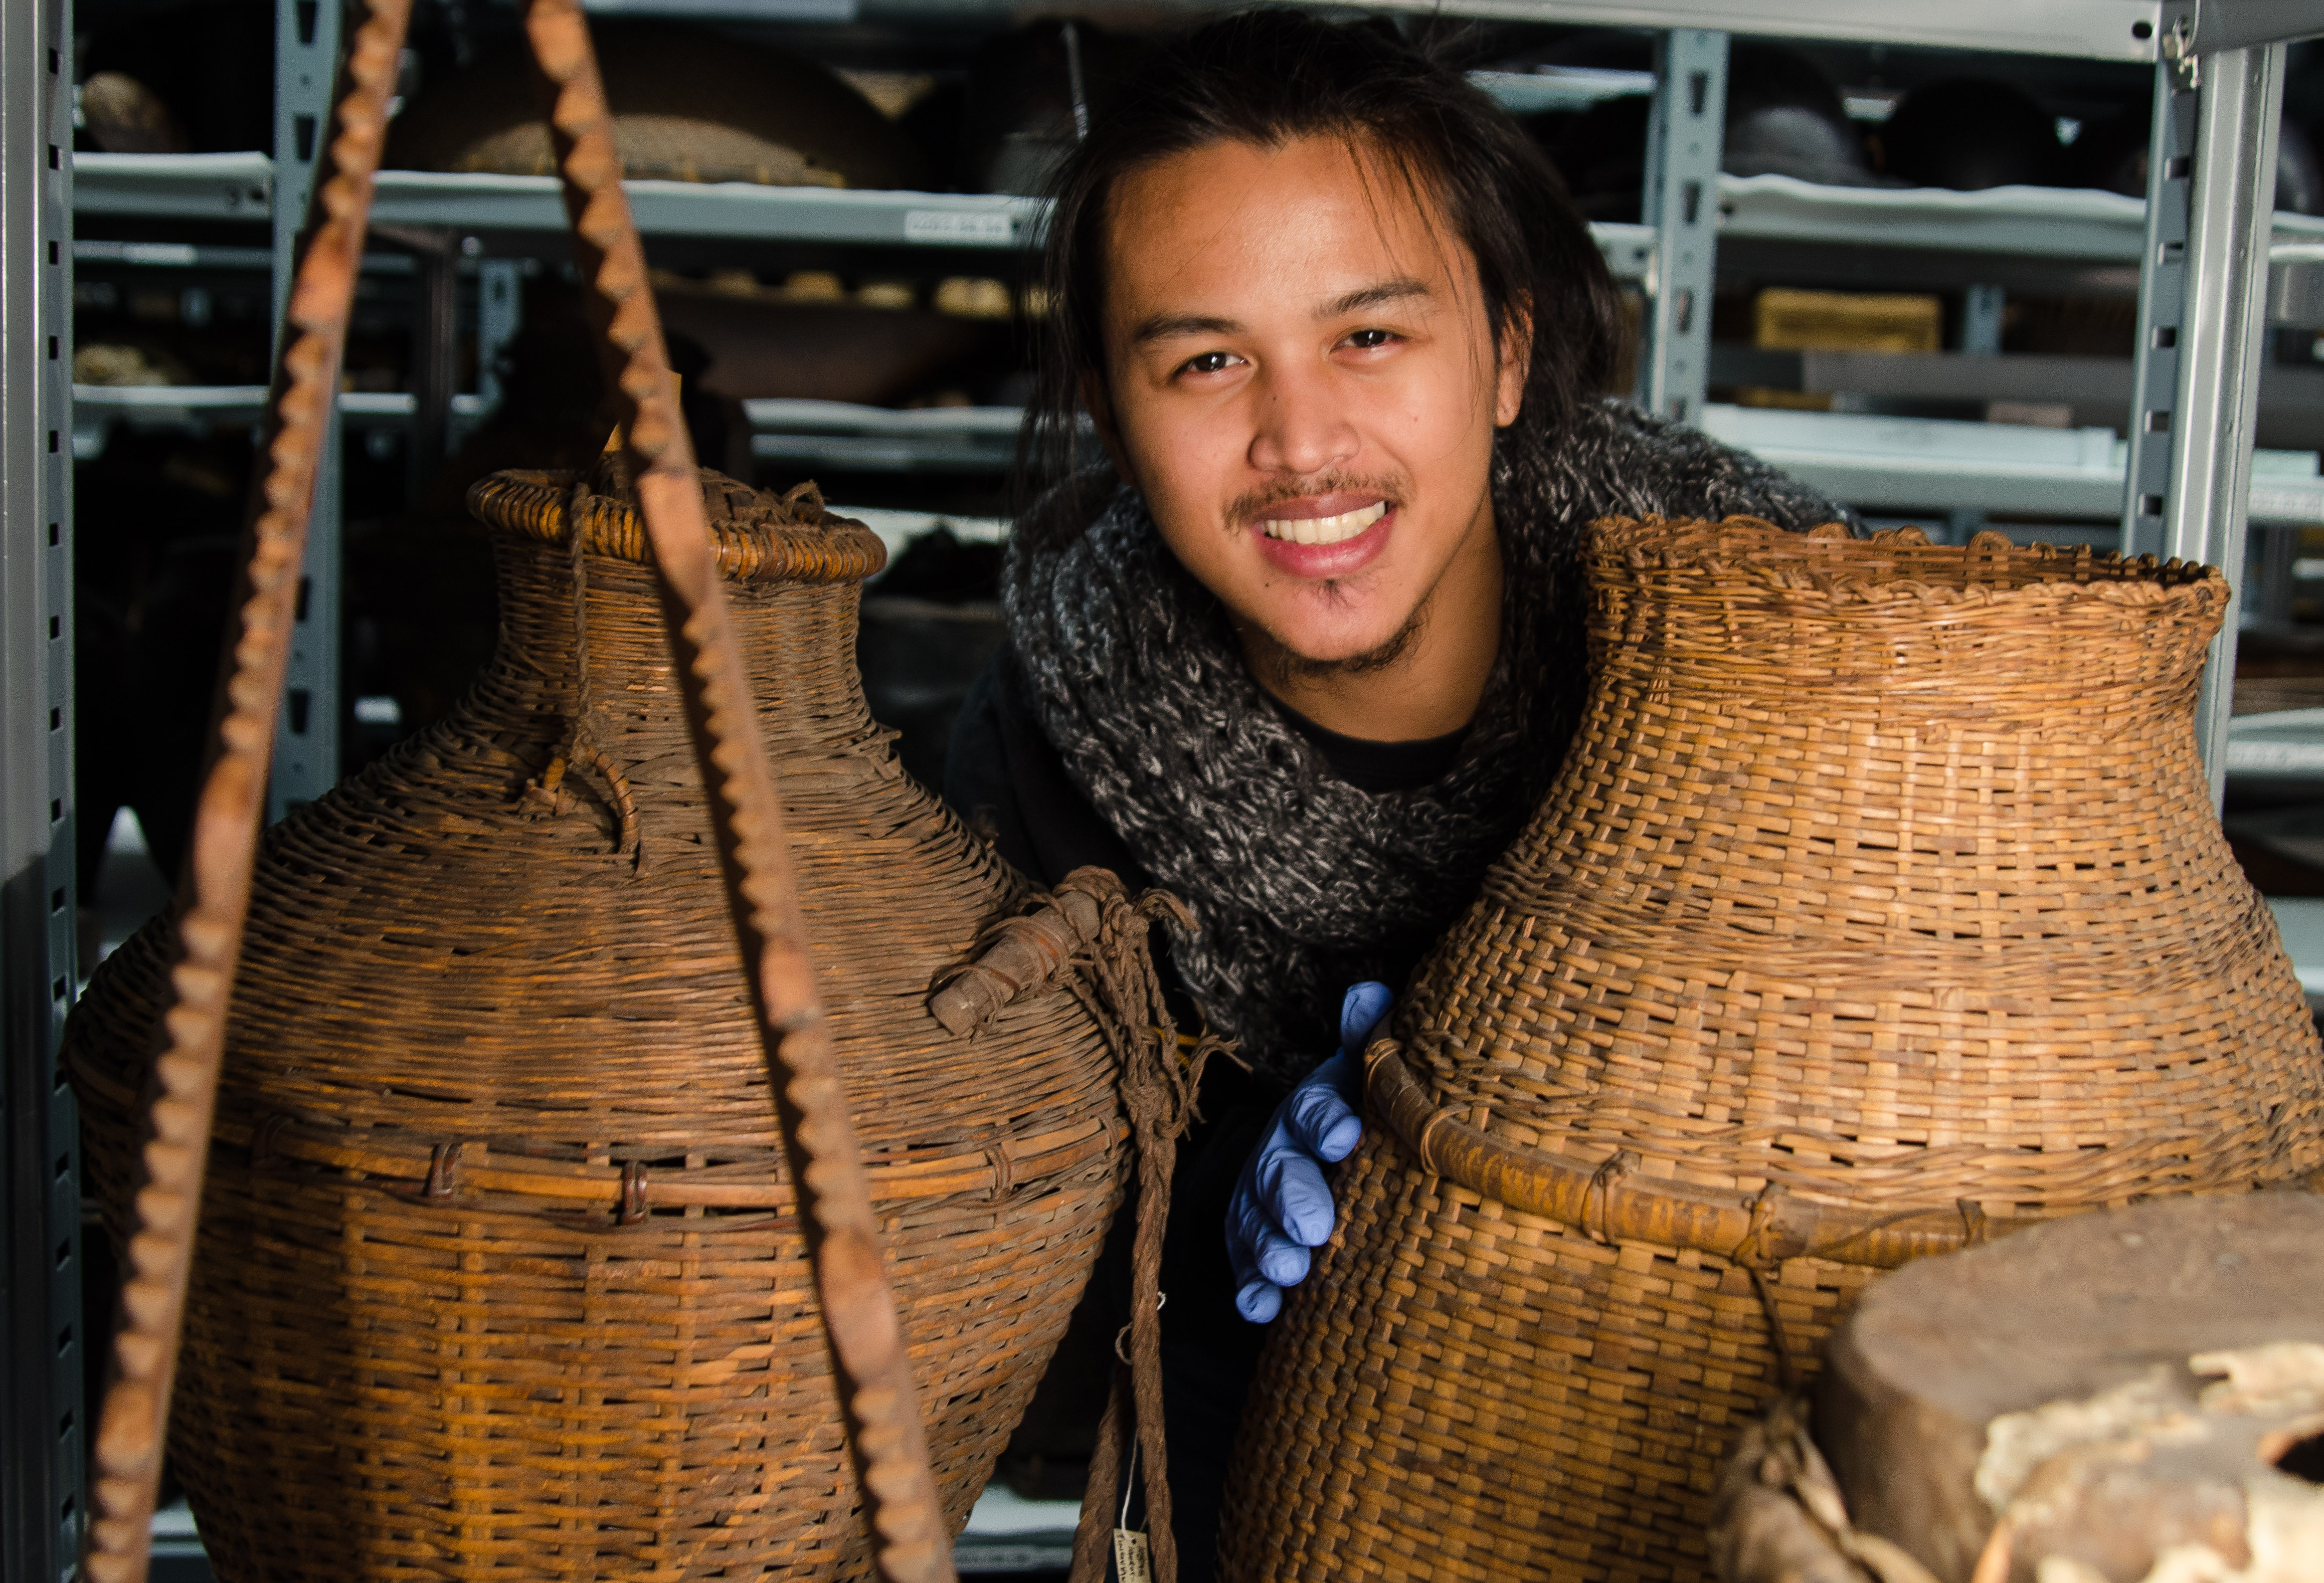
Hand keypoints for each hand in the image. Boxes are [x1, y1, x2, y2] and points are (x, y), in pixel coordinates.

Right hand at [1225, 981, 1393, 1321]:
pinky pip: (1246, 1271)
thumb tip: (1370, 995)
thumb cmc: (1354, 1115)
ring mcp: (1261, 1203)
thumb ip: (1367, 1039)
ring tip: (1292, 1271)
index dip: (1326, 1119)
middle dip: (1292, 1198)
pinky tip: (1262, 1310)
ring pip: (1256, 1223)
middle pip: (1278, 1171)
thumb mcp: (1362, 1076)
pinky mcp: (1253, 1248)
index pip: (1313, 1108)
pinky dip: (1252, 1291)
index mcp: (1312, 1111)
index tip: (1347, 1135)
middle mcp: (1280, 1154)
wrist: (1314, 1156)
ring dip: (1270, 1248)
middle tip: (1314, 1227)